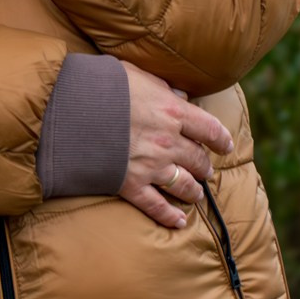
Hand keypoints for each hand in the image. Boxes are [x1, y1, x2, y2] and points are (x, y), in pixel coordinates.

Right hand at [118, 60, 233, 227]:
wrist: (73, 110)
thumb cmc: (105, 86)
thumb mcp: (138, 76)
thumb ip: (162, 87)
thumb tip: (179, 94)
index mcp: (173, 111)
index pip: (210, 128)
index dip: (221, 139)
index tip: (226, 146)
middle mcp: (169, 141)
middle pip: (198, 159)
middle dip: (205, 166)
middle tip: (206, 170)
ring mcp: (152, 166)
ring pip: (184, 184)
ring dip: (193, 191)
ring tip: (196, 194)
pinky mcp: (131, 185)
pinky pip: (157, 206)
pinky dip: (170, 216)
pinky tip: (180, 222)